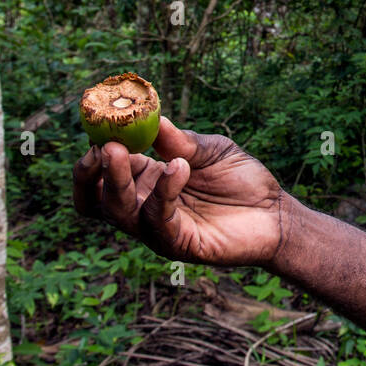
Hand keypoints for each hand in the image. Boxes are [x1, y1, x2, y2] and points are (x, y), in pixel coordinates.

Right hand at [72, 116, 282, 266]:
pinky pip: (158, 221)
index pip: (102, 171)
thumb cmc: (242, 179)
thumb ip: (182, 140)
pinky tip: (179, 166)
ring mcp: (157, 228)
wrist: (276, 212)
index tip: (99, 126)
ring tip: (120, 150)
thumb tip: (153, 121)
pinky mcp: (178, 244)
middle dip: (89, 173)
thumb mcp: (212, 149)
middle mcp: (143, 205)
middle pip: (95, 198)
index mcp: (145, 178)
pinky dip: (163, 190)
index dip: (94, 152)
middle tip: (101, 147)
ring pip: (118, 212)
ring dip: (117, 180)